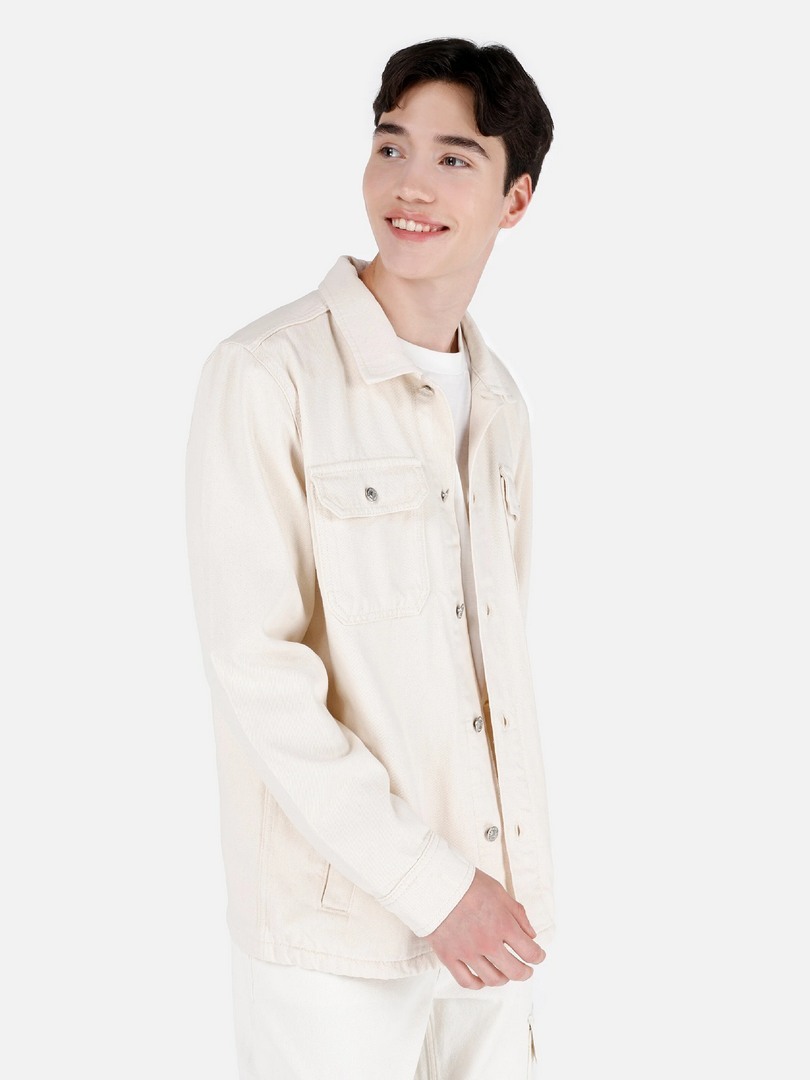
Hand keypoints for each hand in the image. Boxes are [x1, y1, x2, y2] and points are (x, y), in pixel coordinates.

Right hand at [424, 868, 545, 988]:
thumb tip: (531, 935)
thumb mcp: (499, 891)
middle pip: (514, 971)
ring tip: (504, 972)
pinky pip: (466, 981)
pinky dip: (478, 984)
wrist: (433, 882)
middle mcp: (487, 943)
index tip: (538, 956)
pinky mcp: (449, 956)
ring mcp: (467, 952)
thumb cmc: (467, 883)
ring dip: (503, 978)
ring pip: (492, 979)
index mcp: (503, 925)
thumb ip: (518, 914)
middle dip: (525, 972)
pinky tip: (482, 978)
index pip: (530, 952)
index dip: (538, 957)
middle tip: (526, 970)